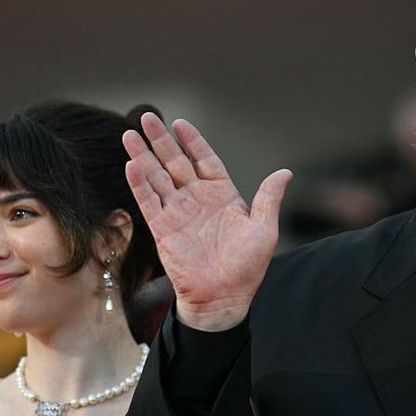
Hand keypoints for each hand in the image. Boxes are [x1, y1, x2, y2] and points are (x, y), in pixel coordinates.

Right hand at [123, 113, 291, 331]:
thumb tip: (286, 172)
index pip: (205, 160)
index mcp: (223, 196)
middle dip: (161, 141)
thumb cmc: (248, 267)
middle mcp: (198, 200)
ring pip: (158, 178)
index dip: (193, 142)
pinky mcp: (163, 229)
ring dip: (143, 156)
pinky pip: (149, 202)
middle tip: (147, 118)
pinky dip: (140, 184)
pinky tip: (132, 164)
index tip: (181, 123)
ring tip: (129, 134)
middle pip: (176, 163)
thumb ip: (268, 198)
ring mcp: (179, 213)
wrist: (224, 297)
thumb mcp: (264, 229)